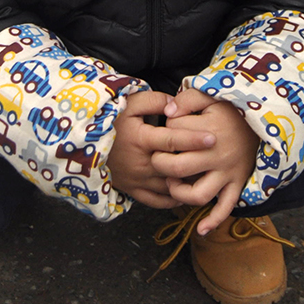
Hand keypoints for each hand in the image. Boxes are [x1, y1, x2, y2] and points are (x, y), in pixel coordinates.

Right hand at [109, 91, 216, 209]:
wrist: (85, 144)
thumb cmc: (112, 122)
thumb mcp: (130, 105)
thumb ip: (154, 101)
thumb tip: (175, 105)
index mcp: (141, 140)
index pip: (172, 140)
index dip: (193, 139)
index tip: (213, 137)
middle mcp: (141, 163)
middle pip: (175, 166)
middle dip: (198, 164)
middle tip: (218, 158)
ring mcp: (138, 180)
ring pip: (170, 187)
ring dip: (189, 184)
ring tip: (207, 175)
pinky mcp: (133, 191)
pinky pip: (158, 201)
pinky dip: (174, 200)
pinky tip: (186, 192)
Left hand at [154, 88, 260, 235]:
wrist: (266, 122)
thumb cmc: (233, 110)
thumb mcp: (213, 96)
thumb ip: (187, 99)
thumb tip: (167, 114)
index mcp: (209, 129)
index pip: (174, 133)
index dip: (166, 128)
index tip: (171, 125)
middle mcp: (217, 155)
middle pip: (178, 167)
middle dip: (160, 163)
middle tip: (158, 157)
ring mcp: (228, 173)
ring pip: (198, 194)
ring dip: (179, 192)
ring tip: (172, 182)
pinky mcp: (237, 184)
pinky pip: (225, 208)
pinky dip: (212, 221)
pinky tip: (200, 229)